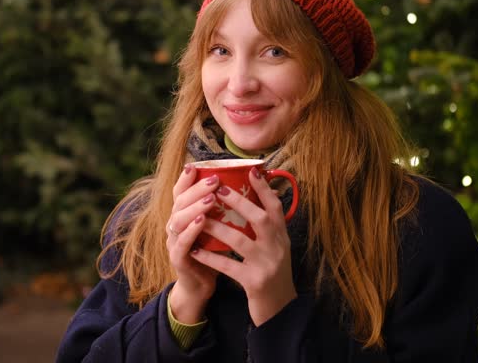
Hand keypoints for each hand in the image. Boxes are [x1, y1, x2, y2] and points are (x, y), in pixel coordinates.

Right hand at [166, 164, 220, 323]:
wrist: (202, 285)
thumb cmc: (213, 252)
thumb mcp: (219, 226)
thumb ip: (226, 207)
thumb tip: (254, 186)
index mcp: (184, 214)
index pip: (181, 192)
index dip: (186, 178)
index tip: (196, 165)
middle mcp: (175, 225)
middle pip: (179, 201)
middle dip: (196, 188)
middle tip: (214, 180)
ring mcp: (174, 241)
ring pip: (178, 219)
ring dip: (194, 207)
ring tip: (210, 198)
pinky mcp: (178, 258)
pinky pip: (182, 242)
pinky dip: (191, 231)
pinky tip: (202, 222)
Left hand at [190, 167, 296, 326]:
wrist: (280, 309)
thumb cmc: (272, 272)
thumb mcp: (277, 247)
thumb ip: (269, 226)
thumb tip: (262, 196)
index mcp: (282, 236)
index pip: (276, 207)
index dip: (265, 188)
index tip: (251, 170)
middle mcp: (277, 247)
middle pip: (259, 218)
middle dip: (238, 202)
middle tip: (217, 188)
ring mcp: (266, 265)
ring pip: (240, 240)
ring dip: (218, 227)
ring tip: (200, 217)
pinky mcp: (254, 282)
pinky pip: (228, 266)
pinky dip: (210, 257)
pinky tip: (195, 250)